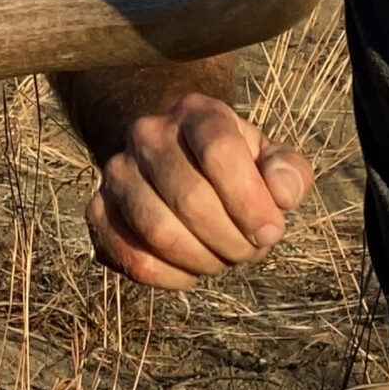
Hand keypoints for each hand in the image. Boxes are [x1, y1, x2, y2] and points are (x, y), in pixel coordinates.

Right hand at [87, 91, 310, 290]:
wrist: (179, 166)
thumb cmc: (236, 169)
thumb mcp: (270, 160)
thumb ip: (289, 172)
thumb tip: (282, 192)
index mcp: (196, 112)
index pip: (219, 151)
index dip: (250, 202)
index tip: (272, 231)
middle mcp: (147, 134)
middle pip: (189, 198)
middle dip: (231, 240)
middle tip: (250, 251)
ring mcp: (116, 172)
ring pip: (158, 230)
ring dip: (203, 260)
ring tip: (223, 259)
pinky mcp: (98, 211)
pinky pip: (131, 257)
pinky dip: (170, 277)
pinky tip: (192, 272)